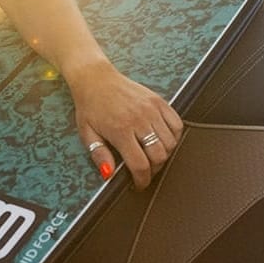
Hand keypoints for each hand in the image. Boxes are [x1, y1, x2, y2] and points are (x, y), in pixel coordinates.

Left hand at [69, 62, 182, 189]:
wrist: (96, 78)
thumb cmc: (90, 106)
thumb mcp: (87, 133)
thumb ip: (99, 155)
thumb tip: (109, 174)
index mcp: (120, 130)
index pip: (140, 164)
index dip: (142, 180)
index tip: (139, 184)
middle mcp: (139, 120)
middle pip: (159, 156)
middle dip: (154, 170)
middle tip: (145, 171)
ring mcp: (152, 109)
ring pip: (170, 142)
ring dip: (164, 154)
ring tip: (152, 156)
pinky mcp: (159, 101)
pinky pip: (177, 124)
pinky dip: (174, 137)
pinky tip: (163, 140)